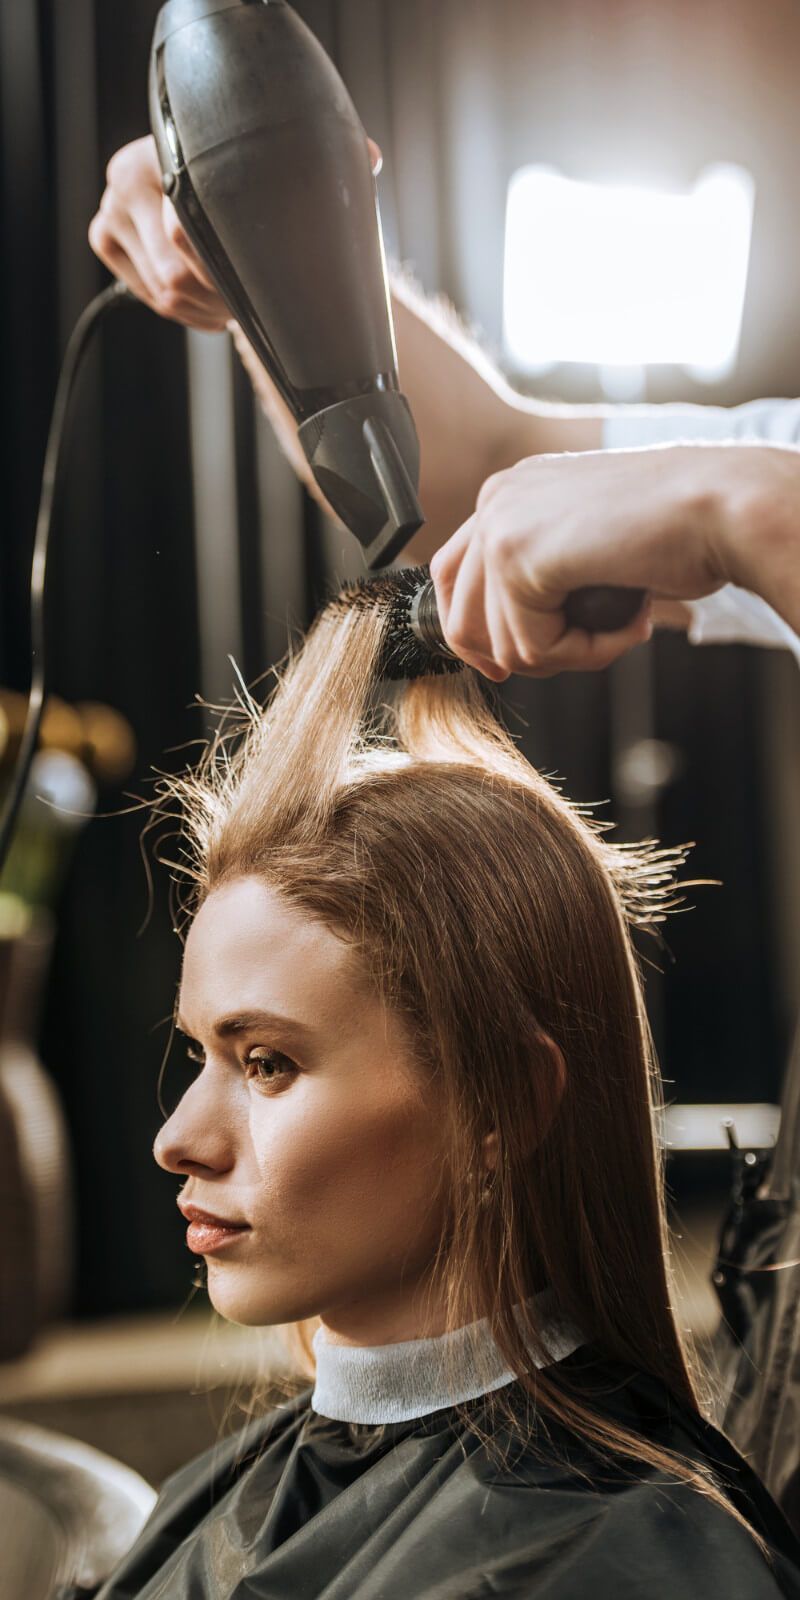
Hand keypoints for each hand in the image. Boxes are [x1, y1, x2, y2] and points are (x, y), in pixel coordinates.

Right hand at [88, 133, 383, 329]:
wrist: (209, 176)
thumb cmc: (256, 178)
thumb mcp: (288, 167)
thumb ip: (327, 161)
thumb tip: (369, 158)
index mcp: (169, 147)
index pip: (191, 233)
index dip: (229, 275)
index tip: (263, 287)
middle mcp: (128, 173)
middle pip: (177, 273)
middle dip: (223, 298)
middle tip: (255, 303)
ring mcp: (111, 207)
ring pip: (166, 293)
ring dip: (209, 310)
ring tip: (239, 302)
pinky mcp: (105, 237)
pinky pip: (152, 300)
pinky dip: (188, 313)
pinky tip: (213, 303)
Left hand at [429, 442, 787, 679]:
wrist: (722, 507)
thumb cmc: (680, 530)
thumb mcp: (592, 548)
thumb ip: (544, 577)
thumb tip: (506, 643)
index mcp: (512, 492)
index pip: (454, 574)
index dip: (473, 632)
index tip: (501, 667)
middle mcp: (497, 499)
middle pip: (461, 615)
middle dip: (519, 654)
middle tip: (580, 651)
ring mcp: (501, 524)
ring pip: (503, 643)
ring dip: (570, 653)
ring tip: (624, 625)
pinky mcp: (516, 555)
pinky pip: (532, 648)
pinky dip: (587, 653)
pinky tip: (629, 622)